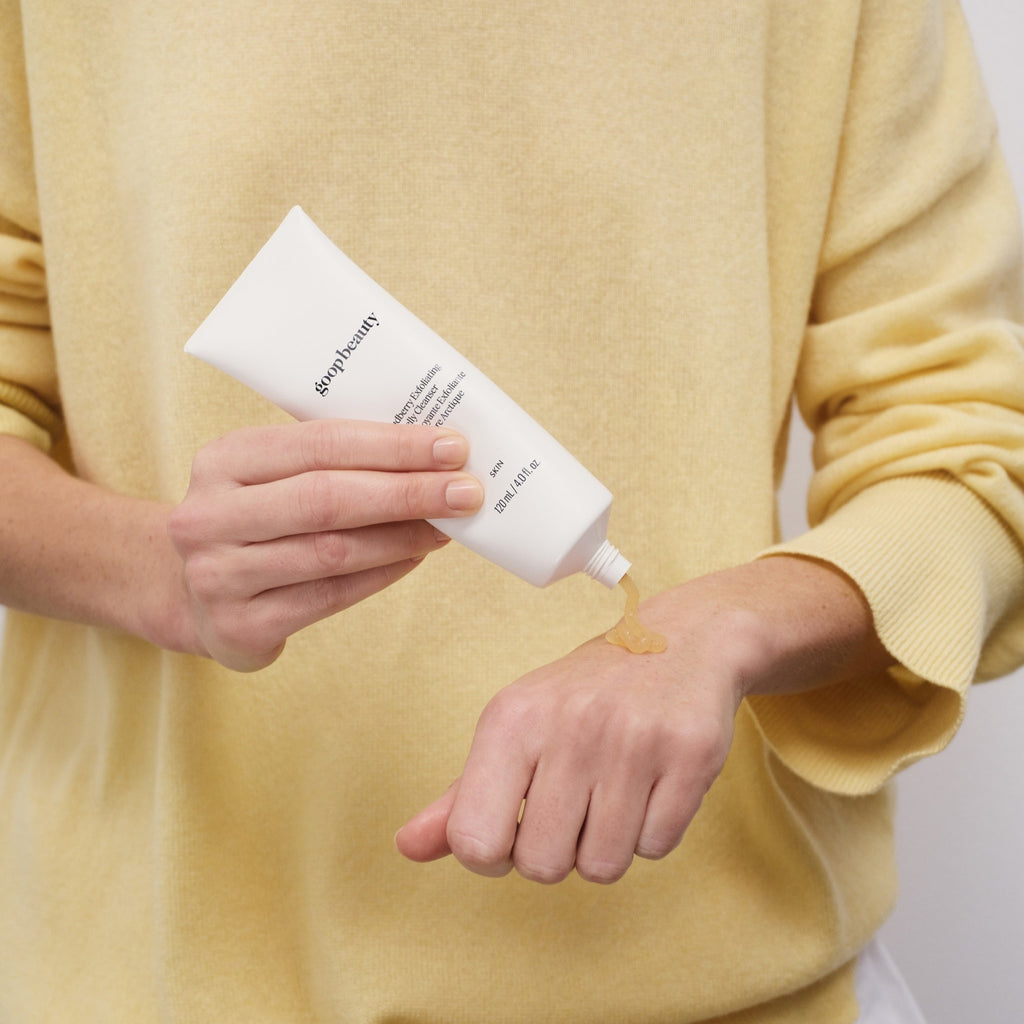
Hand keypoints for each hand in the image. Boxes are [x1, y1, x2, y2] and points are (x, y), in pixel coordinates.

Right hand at [166, 419, 482, 670]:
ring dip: (403, 537)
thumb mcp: (268, 474)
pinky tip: (414, 557)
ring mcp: (219, 575)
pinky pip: (330, 596)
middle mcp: (209, 516)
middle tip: (466, 490)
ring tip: (447, 525)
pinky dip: (382, 574)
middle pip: (327, 498)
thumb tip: (427, 451)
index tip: (451, 447)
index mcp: (222, 460)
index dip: (392, 445)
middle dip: (407, 491)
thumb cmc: (254, 518)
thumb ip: (329, 458)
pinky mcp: (241, 626)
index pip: (320, 443)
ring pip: (333, 552)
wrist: (191, 592)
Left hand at [395, 557, 891, 883]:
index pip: (474, 841)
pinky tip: (652, 784)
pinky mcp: (691, 754)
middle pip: (542, 866)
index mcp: (511, 719)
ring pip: (604, 866)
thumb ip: (461, 795)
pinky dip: (653, 830)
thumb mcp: (515, 728)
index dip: (495, 852)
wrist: (681, 640)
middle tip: (575, 803)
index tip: (516, 825)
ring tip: (614, 790)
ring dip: (608, 844)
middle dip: (559, 850)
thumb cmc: (584, 696)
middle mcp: (570, 725)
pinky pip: (657, 848)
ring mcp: (634, 740)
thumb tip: (406, 847)